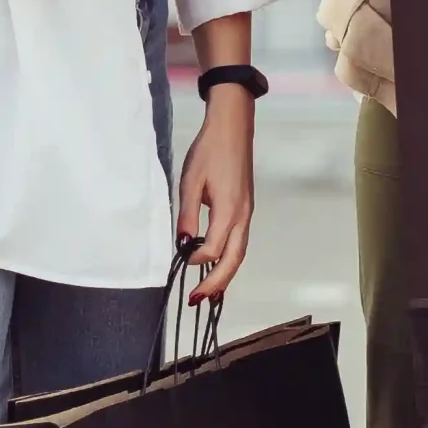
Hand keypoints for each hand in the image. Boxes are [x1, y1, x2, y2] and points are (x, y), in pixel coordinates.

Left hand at [178, 91, 253, 302]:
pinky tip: (217, 262)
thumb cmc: (209, 151)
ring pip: (240, 253)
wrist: (232, 127)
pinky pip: (240, 241)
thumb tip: (184, 244)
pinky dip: (230, 259)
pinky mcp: (246, 207)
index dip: (195, 259)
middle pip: (234, 259)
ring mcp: (247, 212)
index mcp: (229, 209)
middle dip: (216, 283)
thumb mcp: (190, 181)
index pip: (213, 249)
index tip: (180, 258)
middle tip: (196, 300)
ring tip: (209, 293)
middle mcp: (243, 215)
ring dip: (225, 275)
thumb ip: (187, 215)